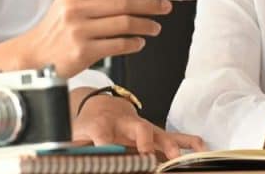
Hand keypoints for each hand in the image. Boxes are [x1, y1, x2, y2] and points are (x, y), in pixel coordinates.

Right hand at [19, 0, 170, 76]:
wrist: (35, 54)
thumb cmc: (56, 28)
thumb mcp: (69, 3)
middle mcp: (75, 8)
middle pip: (123, 2)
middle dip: (150, 5)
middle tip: (164, 7)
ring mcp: (79, 30)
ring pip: (125, 24)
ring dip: (146, 25)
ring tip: (154, 27)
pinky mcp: (84, 52)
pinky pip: (119, 45)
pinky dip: (134, 44)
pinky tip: (139, 42)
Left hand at [73, 93, 204, 158]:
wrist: (99, 105)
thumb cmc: (87, 122)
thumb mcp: (74, 134)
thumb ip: (73, 147)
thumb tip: (64, 160)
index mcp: (100, 124)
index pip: (102, 134)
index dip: (105, 146)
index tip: (109, 157)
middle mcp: (124, 123)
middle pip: (137, 129)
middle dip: (144, 142)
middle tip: (147, 157)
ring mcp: (142, 126)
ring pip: (158, 132)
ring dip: (169, 144)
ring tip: (177, 157)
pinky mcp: (153, 132)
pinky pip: (172, 135)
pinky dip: (187, 140)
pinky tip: (200, 147)